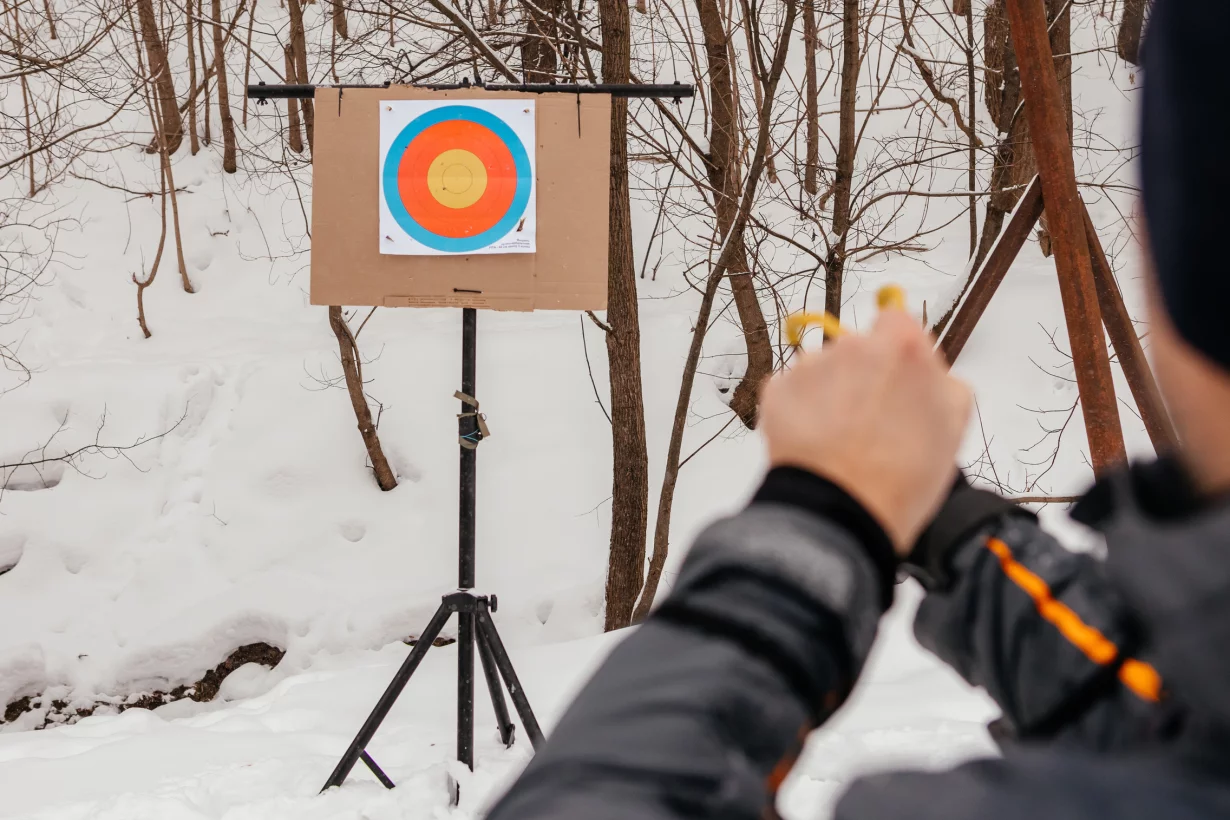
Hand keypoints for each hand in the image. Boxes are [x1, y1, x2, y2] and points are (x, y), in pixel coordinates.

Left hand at [759, 310, 971, 553]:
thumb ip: (943, 383)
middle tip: (870, 423)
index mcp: (902, 346)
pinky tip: (815, 444)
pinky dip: (801, 412)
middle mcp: (853, 345)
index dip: (899, 353)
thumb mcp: (953, 427)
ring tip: (841, 442)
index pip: (898, 323)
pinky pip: (793, 392)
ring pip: (823, 371)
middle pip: (859, 349)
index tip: (899, 381)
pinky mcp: (777, 390)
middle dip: (864, 376)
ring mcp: (810, 366)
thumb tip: (928, 372)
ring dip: (831, 394)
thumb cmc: (903, 477)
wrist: (840, 511)